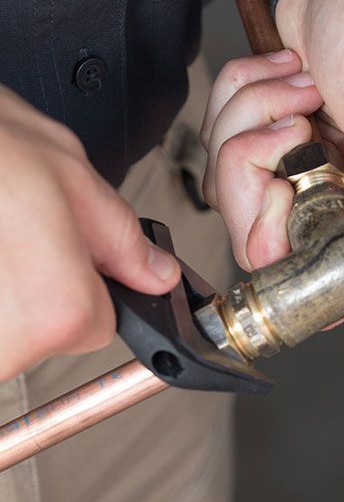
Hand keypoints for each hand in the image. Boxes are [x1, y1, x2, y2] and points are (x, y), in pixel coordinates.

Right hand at [0, 85, 179, 379]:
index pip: (98, 326)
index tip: (66, 255)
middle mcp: (4, 344)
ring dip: (2, 285)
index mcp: (55, 307)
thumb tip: (157, 274)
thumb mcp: (66, 169)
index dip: (86, 285)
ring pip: (5, 328)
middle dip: (39, 285)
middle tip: (14, 234)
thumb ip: (122, 235)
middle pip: (45, 332)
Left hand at [201, 0, 343, 270]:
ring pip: (225, 182)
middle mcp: (332, 192)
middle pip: (251, 229)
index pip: (318, 258)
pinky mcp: (262, 144)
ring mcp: (290, 170)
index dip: (282, 239)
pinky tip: (278, 72)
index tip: (282, 185)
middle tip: (295, 116)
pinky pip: (216, 141)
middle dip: (252, 163)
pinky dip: (234, 98)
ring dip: (246, 117)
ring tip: (296, 81)